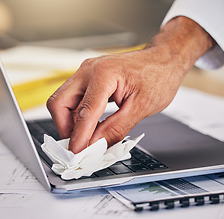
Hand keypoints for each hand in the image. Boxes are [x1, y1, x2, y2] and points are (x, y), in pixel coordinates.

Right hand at [47, 16, 213, 152]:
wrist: (164, 60)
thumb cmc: (158, 76)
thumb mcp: (141, 108)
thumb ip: (115, 128)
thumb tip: (95, 145)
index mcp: (104, 74)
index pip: (84, 112)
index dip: (79, 137)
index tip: (77, 154)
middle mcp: (89, 70)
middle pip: (59, 103)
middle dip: (65, 128)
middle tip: (78, 147)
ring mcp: (86, 73)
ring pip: (63, 101)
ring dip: (70, 123)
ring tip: (87, 139)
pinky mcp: (88, 78)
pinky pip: (73, 99)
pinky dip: (77, 116)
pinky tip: (91, 128)